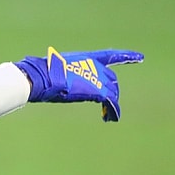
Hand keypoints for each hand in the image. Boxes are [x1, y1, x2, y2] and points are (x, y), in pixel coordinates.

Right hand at [14, 47, 142, 121]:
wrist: (42, 77)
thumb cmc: (40, 72)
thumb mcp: (52, 71)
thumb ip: (59, 74)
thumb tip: (34, 75)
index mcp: (85, 57)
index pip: (111, 56)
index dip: (127, 56)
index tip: (140, 57)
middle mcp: (95, 65)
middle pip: (111, 78)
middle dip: (110, 91)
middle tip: (107, 105)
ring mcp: (97, 77)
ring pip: (112, 91)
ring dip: (111, 104)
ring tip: (109, 116)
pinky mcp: (98, 90)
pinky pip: (111, 102)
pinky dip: (113, 111)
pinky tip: (111, 119)